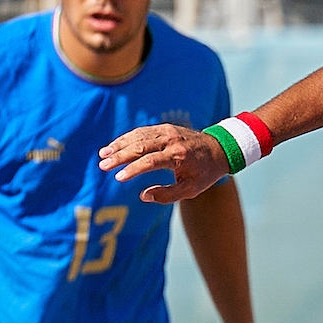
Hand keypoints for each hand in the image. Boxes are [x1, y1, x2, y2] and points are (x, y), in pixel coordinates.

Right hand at [97, 124, 228, 204]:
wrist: (219, 149)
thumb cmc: (204, 173)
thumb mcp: (191, 189)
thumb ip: (168, 195)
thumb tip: (144, 196)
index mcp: (179, 156)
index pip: (150, 162)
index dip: (133, 170)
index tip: (118, 177)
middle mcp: (171, 141)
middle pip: (140, 146)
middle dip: (120, 156)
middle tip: (103, 166)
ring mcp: (167, 131)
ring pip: (138, 136)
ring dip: (119, 145)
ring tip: (103, 155)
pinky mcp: (164, 127)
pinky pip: (142, 132)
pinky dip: (127, 138)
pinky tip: (115, 147)